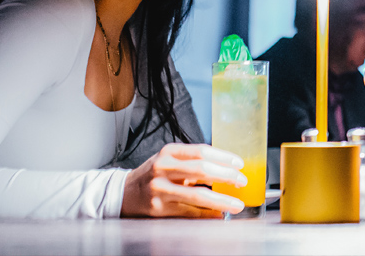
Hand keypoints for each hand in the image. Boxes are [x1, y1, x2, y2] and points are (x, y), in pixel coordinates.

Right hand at [121, 143, 246, 217]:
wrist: (123, 193)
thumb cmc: (152, 175)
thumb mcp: (168, 161)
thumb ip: (192, 162)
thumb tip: (226, 169)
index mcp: (169, 152)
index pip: (202, 151)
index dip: (223, 157)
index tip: (239, 164)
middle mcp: (163, 168)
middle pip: (202, 170)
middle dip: (227, 177)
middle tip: (241, 182)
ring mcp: (160, 189)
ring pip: (197, 195)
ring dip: (221, 201)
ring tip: (236, 204)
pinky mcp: (159, 208)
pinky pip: (189, 212)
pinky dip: (206, 214)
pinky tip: (218, 215)